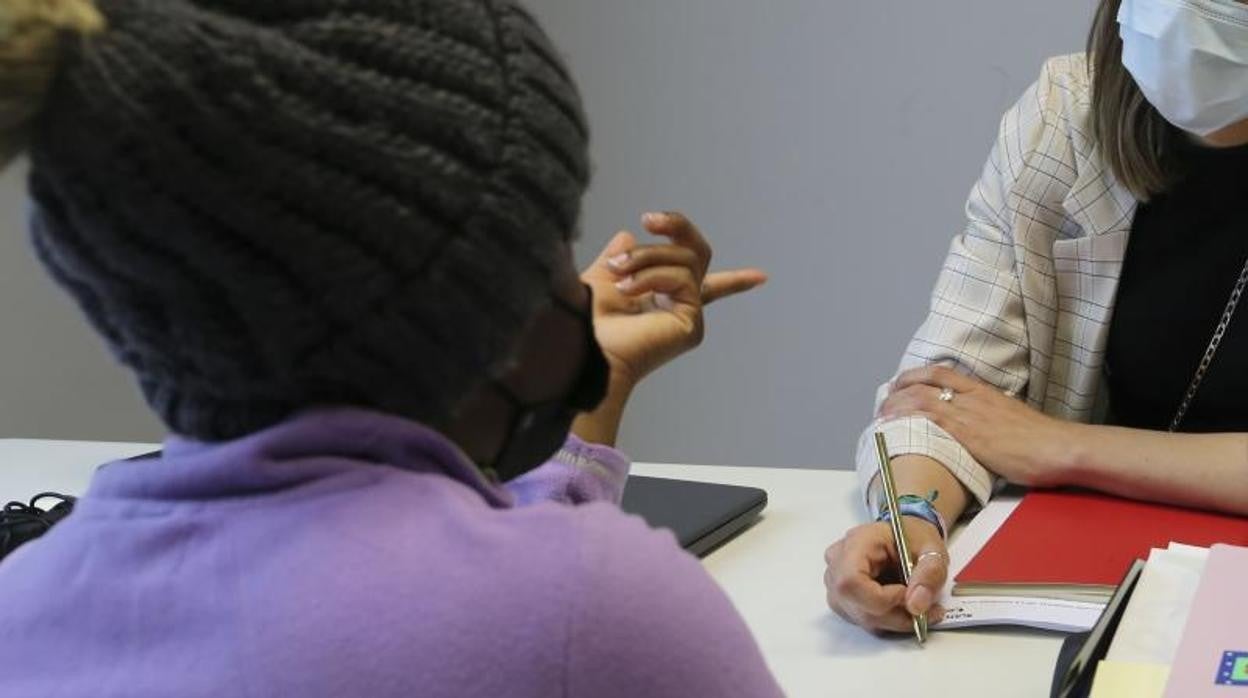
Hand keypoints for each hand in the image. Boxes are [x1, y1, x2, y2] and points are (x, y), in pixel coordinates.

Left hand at [581, 211, 766, 391]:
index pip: (702, 285)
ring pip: (686, 260)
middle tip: (647, 218)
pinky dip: (652, 276)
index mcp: (661, 300)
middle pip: (696, 254)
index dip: (735, 281)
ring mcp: (689, 317)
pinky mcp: (691, 324)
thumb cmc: (583, 320)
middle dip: (675, 227)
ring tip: (617, 271)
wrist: (581, 347)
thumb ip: (621, 255)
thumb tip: (628, 235)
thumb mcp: (602, 275)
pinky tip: (628, 290)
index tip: (762, 277)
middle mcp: (680, 309)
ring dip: (647, 257)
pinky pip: (683, 279)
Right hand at [824, 519, 947, 633]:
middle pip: (856, 605)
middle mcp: (838, 563)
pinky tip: (902, 607)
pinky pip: (863, 620)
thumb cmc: (913, 538)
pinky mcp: (842, 598)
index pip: (851, 581)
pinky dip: (888, 620)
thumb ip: (929, 575)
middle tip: (926, 609)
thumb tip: (916, 607)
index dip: (880, 598)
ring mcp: (835, 582)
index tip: (907, 593)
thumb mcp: (932, 550)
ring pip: (861, 618)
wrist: (906, 537)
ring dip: (895, 620)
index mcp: (857, 543)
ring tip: (917, 605)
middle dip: (896, 615)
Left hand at [879, 365, 1079, 487]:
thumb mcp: (1013, 421)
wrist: (1058, 448)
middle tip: (885, 398)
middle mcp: (973, 398)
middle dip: (900, 387)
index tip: (903, 382)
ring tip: (882, 412)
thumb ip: (993, 419)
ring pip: (921, 397)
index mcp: (984, 392)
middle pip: (927, 380)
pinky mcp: (967, 432)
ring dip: (897, 403)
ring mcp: (969, 414)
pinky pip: (929, 419)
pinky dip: (907, 418)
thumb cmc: (1043, 441)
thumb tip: (982, 429)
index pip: (943, 373)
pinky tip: (893, 424)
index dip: (918, 375)